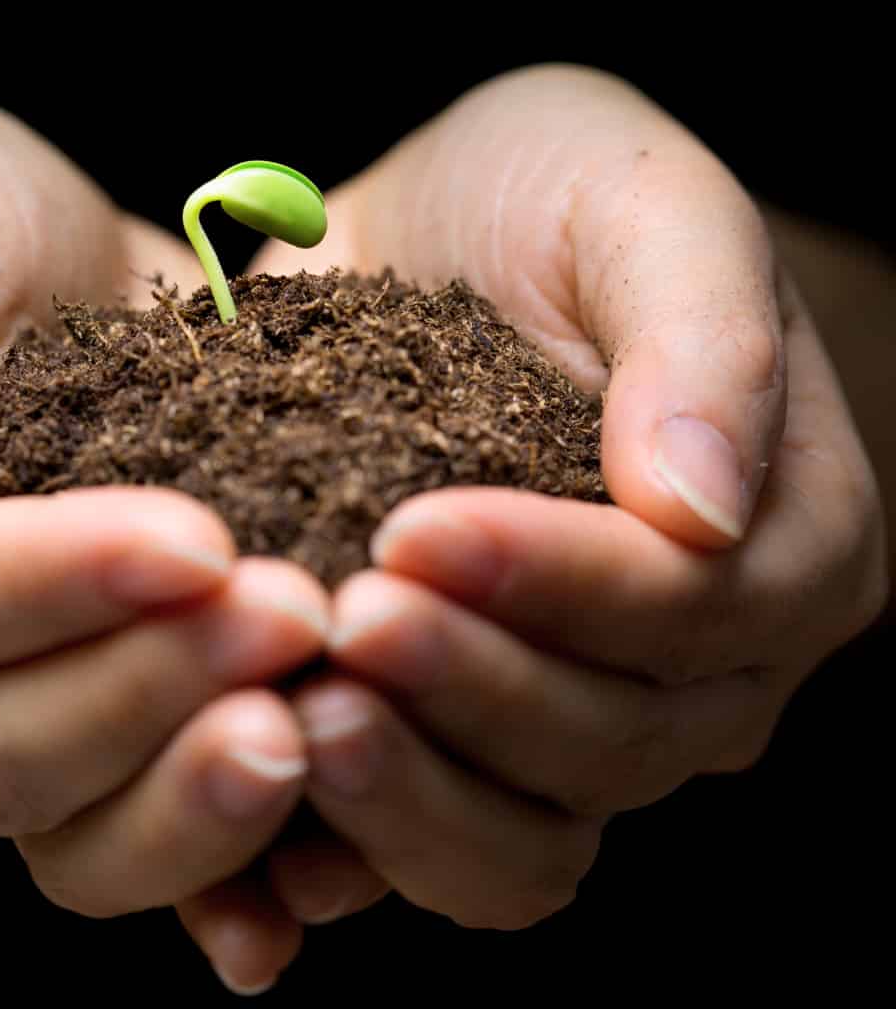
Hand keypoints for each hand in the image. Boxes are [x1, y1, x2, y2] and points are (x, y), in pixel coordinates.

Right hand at [0, 95, 329, 984]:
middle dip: (143, 689)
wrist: (34, 262)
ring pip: (64, 821)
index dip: (40, 587)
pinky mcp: (88, 715)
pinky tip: (309, 854)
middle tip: (291, 618)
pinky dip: (222, 853)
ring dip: (190, 792)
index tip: (194, 540)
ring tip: (314, 724)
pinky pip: (136, 826)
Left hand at [178, 64, 887, 977]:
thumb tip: (705, 511)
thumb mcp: (643, 201)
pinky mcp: (460, 725)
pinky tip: (259, 822)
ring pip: (526, 834)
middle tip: (342, 623)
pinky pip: (429, 840)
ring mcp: (576, 709)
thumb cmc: (553, 192)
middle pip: (610, 740)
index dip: (562, 586)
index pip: (694, 609)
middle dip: (472, 689)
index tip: (415, 529)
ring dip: (412, 798)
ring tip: (297, 717)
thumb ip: (704, 338)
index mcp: (781, 534)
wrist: (431, 230)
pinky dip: (352, 848)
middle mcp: (694, 657)